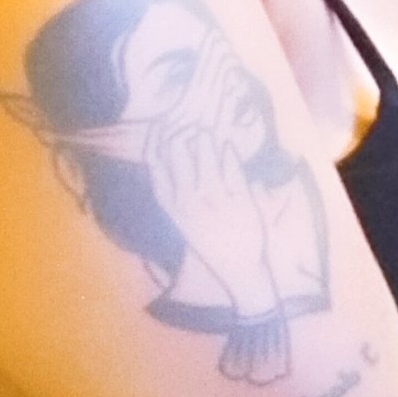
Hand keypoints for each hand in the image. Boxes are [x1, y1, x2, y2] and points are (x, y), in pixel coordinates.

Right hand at [151, 117, 277, 317]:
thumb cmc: (210, 242)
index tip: (157, 130)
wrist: (240, 271)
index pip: (158, 172)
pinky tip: (226, 145)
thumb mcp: (185, 222)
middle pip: (179, 162)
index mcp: (175, 212)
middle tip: (183, 125)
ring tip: (203, 131)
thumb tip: (171, 161)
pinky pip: (232, 173)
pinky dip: (228, 156)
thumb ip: (177, 195)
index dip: (155, 148)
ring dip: (204, 143)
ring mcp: (217, 204)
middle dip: (179, 138)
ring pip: (206, 163)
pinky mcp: (241, 204)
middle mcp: (192, 206)